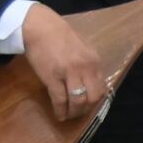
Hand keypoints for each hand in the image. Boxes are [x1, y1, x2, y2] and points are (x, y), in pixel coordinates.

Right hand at [21, 5, 105, 122]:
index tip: (88, 106)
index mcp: (94, 62)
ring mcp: (69, 73)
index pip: (101, 88)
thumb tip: (90, 84)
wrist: (40, 27)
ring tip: (68, 115)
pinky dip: (60, 110)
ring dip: (73, 112)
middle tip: (78, 113)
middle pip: (92, 98)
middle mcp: (85, 68)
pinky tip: (59, 115)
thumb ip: (88, 66)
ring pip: (78, 101)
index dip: (95, 101)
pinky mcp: (52, 77)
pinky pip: (60, 99)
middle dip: (85, 110)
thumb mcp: (83, 50)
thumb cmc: (60, 37)